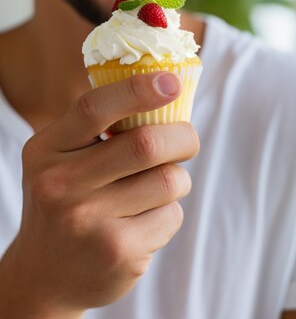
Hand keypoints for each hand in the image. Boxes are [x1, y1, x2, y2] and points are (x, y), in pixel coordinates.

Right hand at [0, 72, 198, 317]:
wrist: (44, 277)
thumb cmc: (65, 200)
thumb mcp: (61, 157)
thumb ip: (98, 126)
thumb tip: (164, 86)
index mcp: (47, 149)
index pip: (94, 108)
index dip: (137, 90)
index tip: (171, 82)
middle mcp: (61, 185)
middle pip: (145, 145)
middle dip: (183, 137)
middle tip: (187, 139)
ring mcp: (89, 222)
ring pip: (168, 180)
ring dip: (177, 178)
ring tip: (158, 186)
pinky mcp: (118, 252)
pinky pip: (171, 215)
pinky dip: (169, 212)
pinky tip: (145, 221)